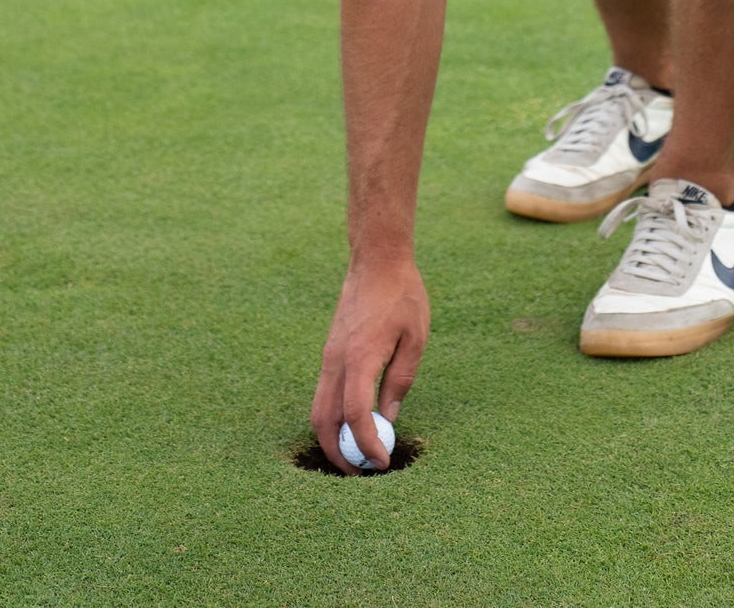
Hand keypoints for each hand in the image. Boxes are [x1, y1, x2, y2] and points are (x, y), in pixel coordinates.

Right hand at [311, 256, 429, 472]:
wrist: (375, 261)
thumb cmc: (402, 295)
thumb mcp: (414, 339)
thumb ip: (401, 380)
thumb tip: (389, 419)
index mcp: (360, 357)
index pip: (356, 414)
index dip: (367, 444)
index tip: (383, 463)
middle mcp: (336, 360)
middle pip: (324, 420)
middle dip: (339, 454)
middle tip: (362, 473)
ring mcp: (328, 357)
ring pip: (319, 410)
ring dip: (333, 439)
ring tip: (357, 456)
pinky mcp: (329, 353)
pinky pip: (324, 394)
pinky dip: (333, 418)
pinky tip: (354, 426)